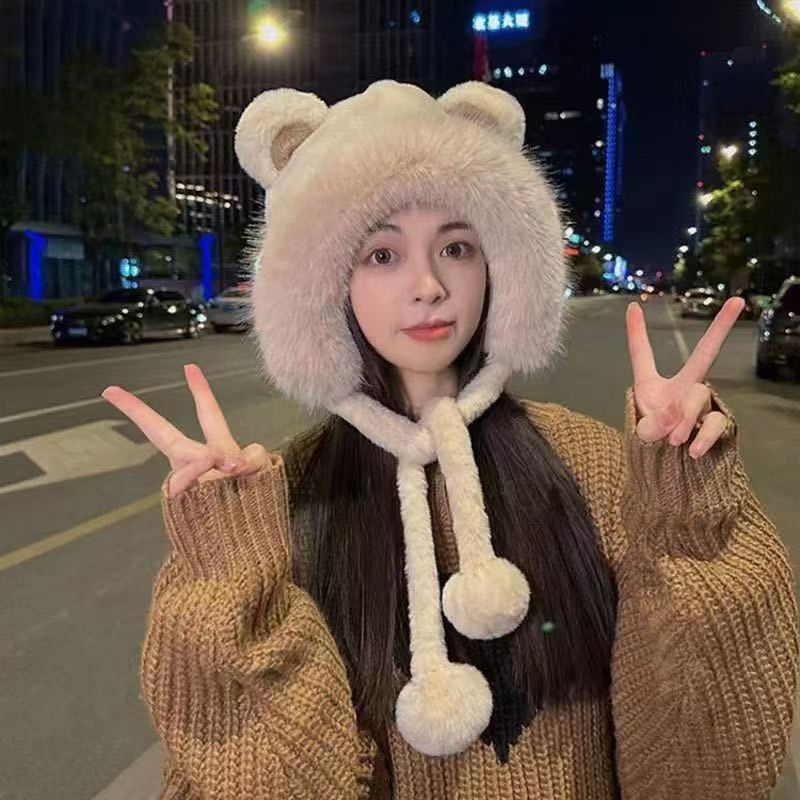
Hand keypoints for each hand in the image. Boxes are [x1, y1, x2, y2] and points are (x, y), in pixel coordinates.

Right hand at [101, 363, 267, 495]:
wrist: (244, 541)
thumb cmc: (252, 503)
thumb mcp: (259, 473)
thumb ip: (253, 459)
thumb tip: (233, 462)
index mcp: (215, 449)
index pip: (207, 413)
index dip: (200, 390)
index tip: (189, 366)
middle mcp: (196, 463)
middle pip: (165, 436)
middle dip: (139, 413)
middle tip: (110, 391)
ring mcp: (188, 484)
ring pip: (188, 459)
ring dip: (208, 461)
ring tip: (231, 468)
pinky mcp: (184, 504)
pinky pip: (191, 484)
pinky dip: (212, 481)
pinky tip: (224, 482)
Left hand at [625, 298, 744, 458]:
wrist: (671, 466)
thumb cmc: (655, 440)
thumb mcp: (644, 431)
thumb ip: (652, 425)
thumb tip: (673, 420)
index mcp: (655, 384)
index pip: (643, 354)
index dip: (636, 332)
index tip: (632, 306)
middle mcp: (683, 386)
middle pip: (704, 355)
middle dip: (722, 326)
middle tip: (738, 302)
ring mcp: (702, 403)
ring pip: (700, 394)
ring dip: (685, 416)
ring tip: (673, 439)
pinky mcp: (715, 421)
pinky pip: (715, 421)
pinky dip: (703, 436)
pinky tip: (693, 450)